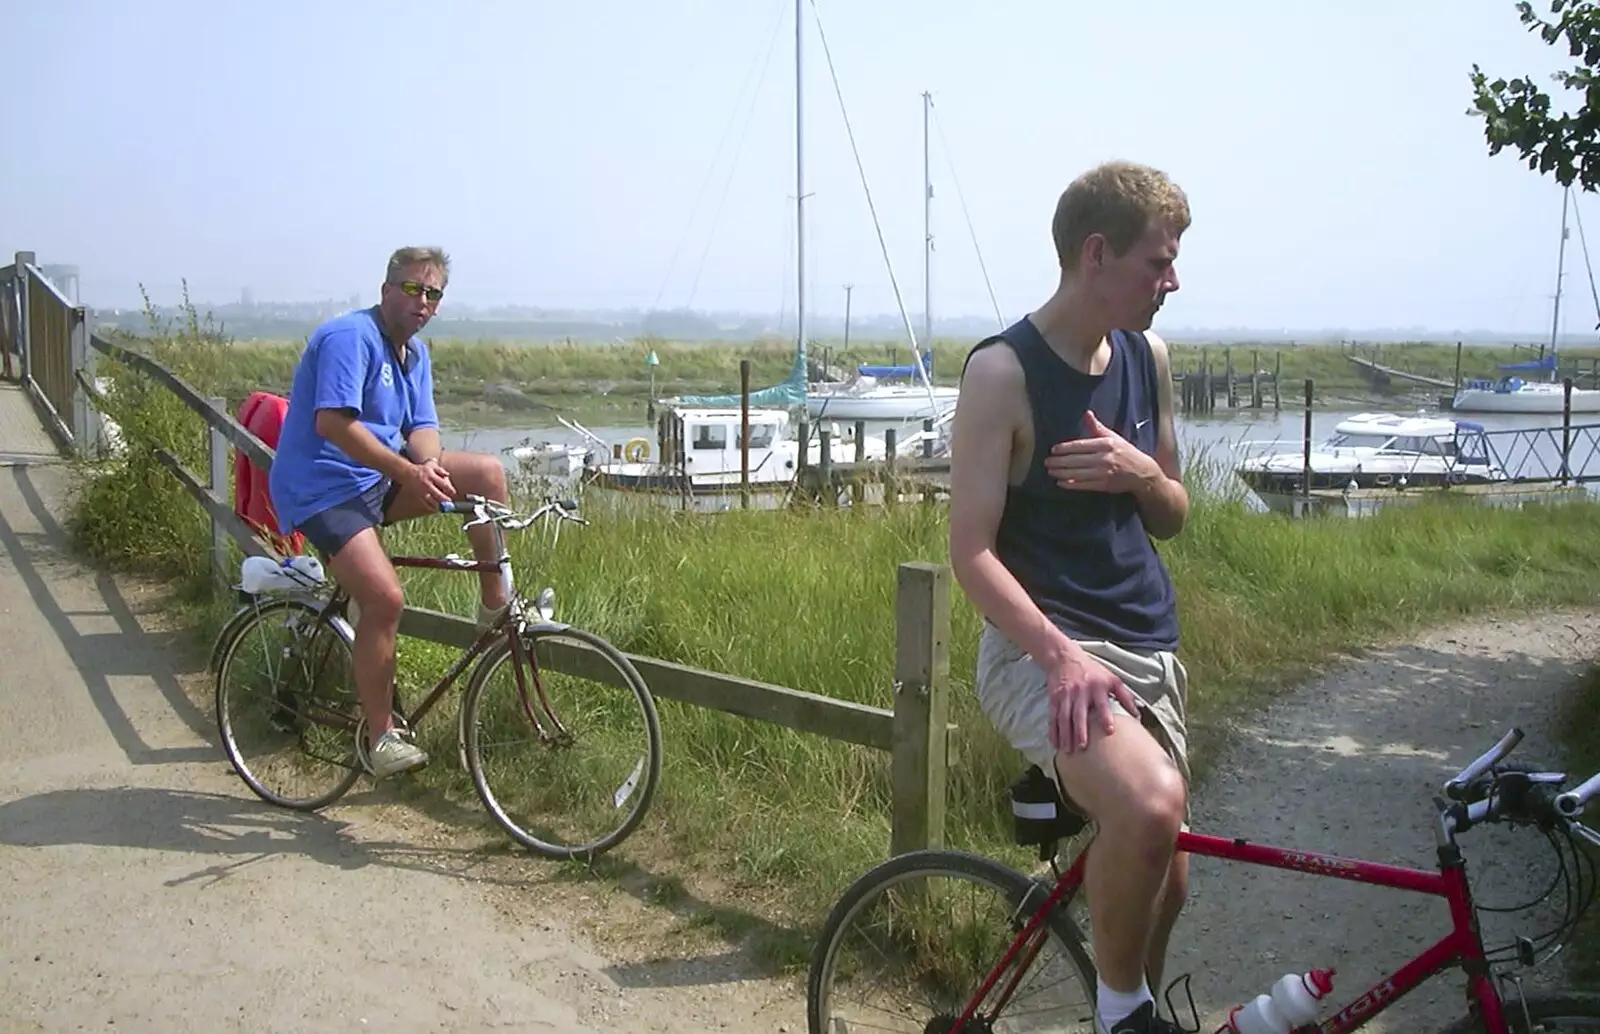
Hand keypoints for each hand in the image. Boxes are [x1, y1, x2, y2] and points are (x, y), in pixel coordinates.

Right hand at [403, 456, 455, 505]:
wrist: (408, 473)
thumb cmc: (423, 469)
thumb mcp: (432, 465)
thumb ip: (441, 470)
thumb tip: (447, 474)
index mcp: (431, 476)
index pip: (443, 484)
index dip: (450, 489)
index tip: (453, 492)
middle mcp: (427, 484)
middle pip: (438, 494)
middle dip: (445, 499)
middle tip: (450, 502)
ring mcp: (422, 491)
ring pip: (432, 501)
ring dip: (439, 505)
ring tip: (445, 507)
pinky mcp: (419, 496)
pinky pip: (426, 504)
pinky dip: (432, 508)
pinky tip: (437, 508)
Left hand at [1044, 411, 1158, 492]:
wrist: (1142, 473)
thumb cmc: (1125, 452)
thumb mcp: (1113, 437)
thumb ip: (1097, 427)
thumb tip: (1087, 413)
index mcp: (1106, 444)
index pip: (1080, 446)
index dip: (1065, 448)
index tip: (1053, 450)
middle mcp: (1105, 458)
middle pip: (1076, 460)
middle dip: (1059, 462)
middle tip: (1046, 462)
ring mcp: (1104, 473)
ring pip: (1078, 473)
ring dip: (1062, 473)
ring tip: (1050, 471)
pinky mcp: (1104, 485)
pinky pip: (1084, 485)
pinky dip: (1071, 484)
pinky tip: (1061, 482)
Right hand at [1044, 644, 1142, 753]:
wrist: (1064, 657)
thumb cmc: (1092, 670)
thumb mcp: (1111, 678)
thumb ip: (1125, 696)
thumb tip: (1137, 715)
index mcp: (1097, 687)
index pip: (1102, 703)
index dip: (1105, 716)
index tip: (1109, 730)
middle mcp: (1080, 692)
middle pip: (1079, 713)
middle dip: (1080, 730)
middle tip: (1082, 747)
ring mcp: (1066, 696)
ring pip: (1064, 717)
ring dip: (1065, 734)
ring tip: (1067, 750)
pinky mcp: (1054, 699)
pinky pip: (1053, 717)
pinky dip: (1053, 731)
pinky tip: (1054, 743)